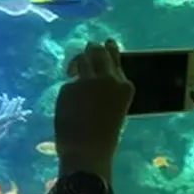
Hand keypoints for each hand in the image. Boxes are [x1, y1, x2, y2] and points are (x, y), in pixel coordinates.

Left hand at [55, 39, 132, 174]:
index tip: (107, 43)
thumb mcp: (115, 107)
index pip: (116, 57)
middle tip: (89, 49)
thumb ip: (109, 88)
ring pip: (81, 60)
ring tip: (76, 69)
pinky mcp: (69, 86)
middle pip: (97, 52)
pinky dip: (70, 86)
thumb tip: (95, 72)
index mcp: (124, 86)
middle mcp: (107, 78)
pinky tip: (71, 100)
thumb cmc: (105, 135)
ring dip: (79, 61)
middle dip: (92, 49)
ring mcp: (86, 81)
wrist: (87, 150)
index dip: (110, 48)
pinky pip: (70, 81)